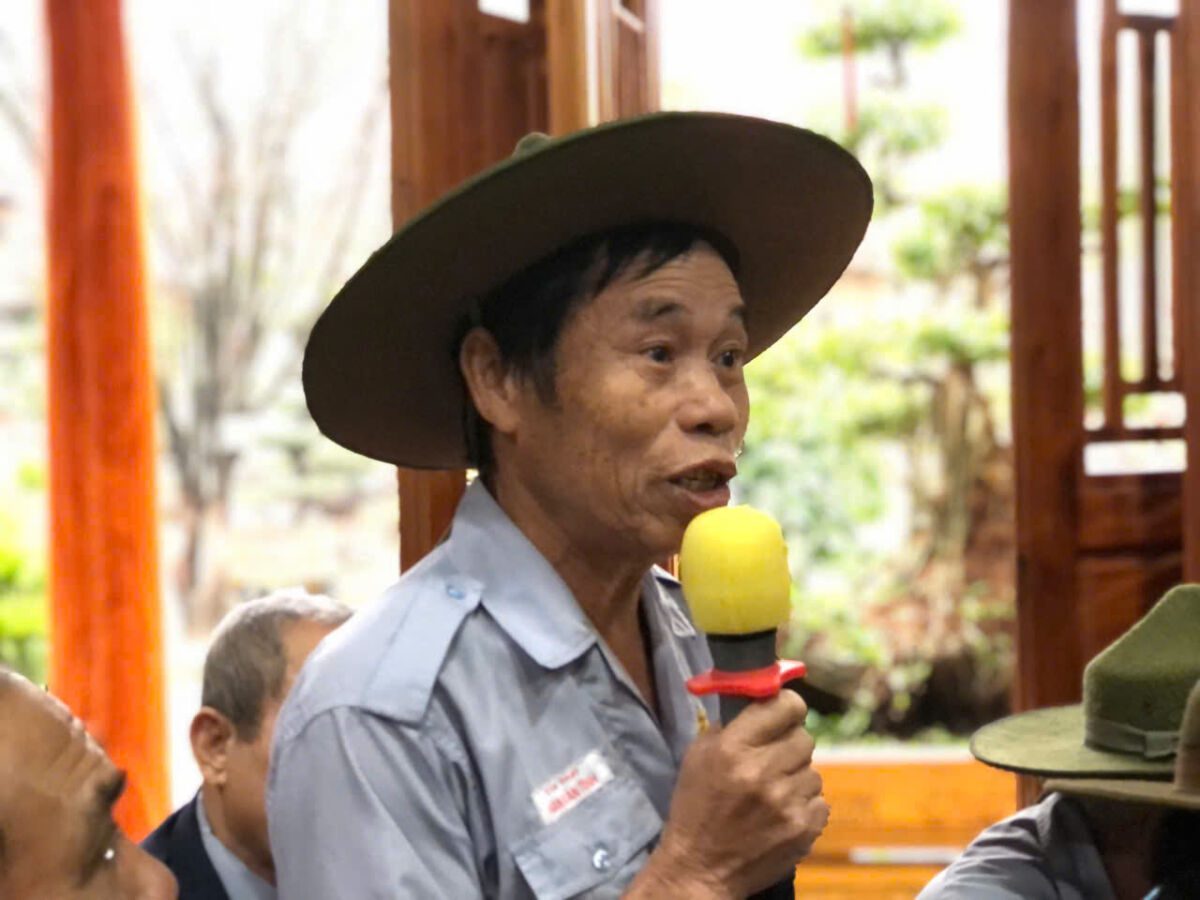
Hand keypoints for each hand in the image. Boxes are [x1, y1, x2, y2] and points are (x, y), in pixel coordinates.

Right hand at [628, 691, 826, 897]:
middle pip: (804, 738)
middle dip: (790, 745)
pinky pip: (820, 801)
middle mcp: (762, 772)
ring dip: (796, 778)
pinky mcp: (803, 829)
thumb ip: (730, 726)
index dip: (788, 707)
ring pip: (813, 771)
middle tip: (774, 758)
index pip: (785, 707)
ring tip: (773, 793)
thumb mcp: (698, 756)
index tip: (785, 713)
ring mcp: (786, 802)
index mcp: (733, 748)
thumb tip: (763, 702)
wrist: (701, 868)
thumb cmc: (696, 807)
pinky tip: (782, 813)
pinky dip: (804, 806)